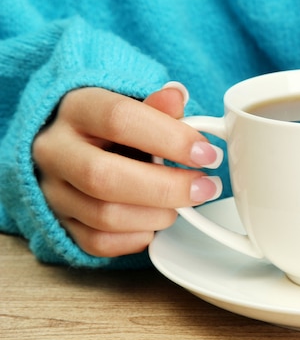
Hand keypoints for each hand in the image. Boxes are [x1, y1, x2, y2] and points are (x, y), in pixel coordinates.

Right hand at [33, 83, 222, 256]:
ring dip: (158, 215)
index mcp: (76, 109)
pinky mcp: (61, 223)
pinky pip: (100, 243)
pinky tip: (155, 220)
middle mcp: (55, 150)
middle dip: (167, 187)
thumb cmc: (112, 127)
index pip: (119, 119)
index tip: (207, 154)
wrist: (70, 146)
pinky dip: (138, 237)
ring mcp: (53, 191)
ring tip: (183, 203)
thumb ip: (157, 106)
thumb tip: (176, 97)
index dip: (170, 139)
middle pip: (105, 177)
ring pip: (104, 216)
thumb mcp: (134, 106)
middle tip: (205, 187)